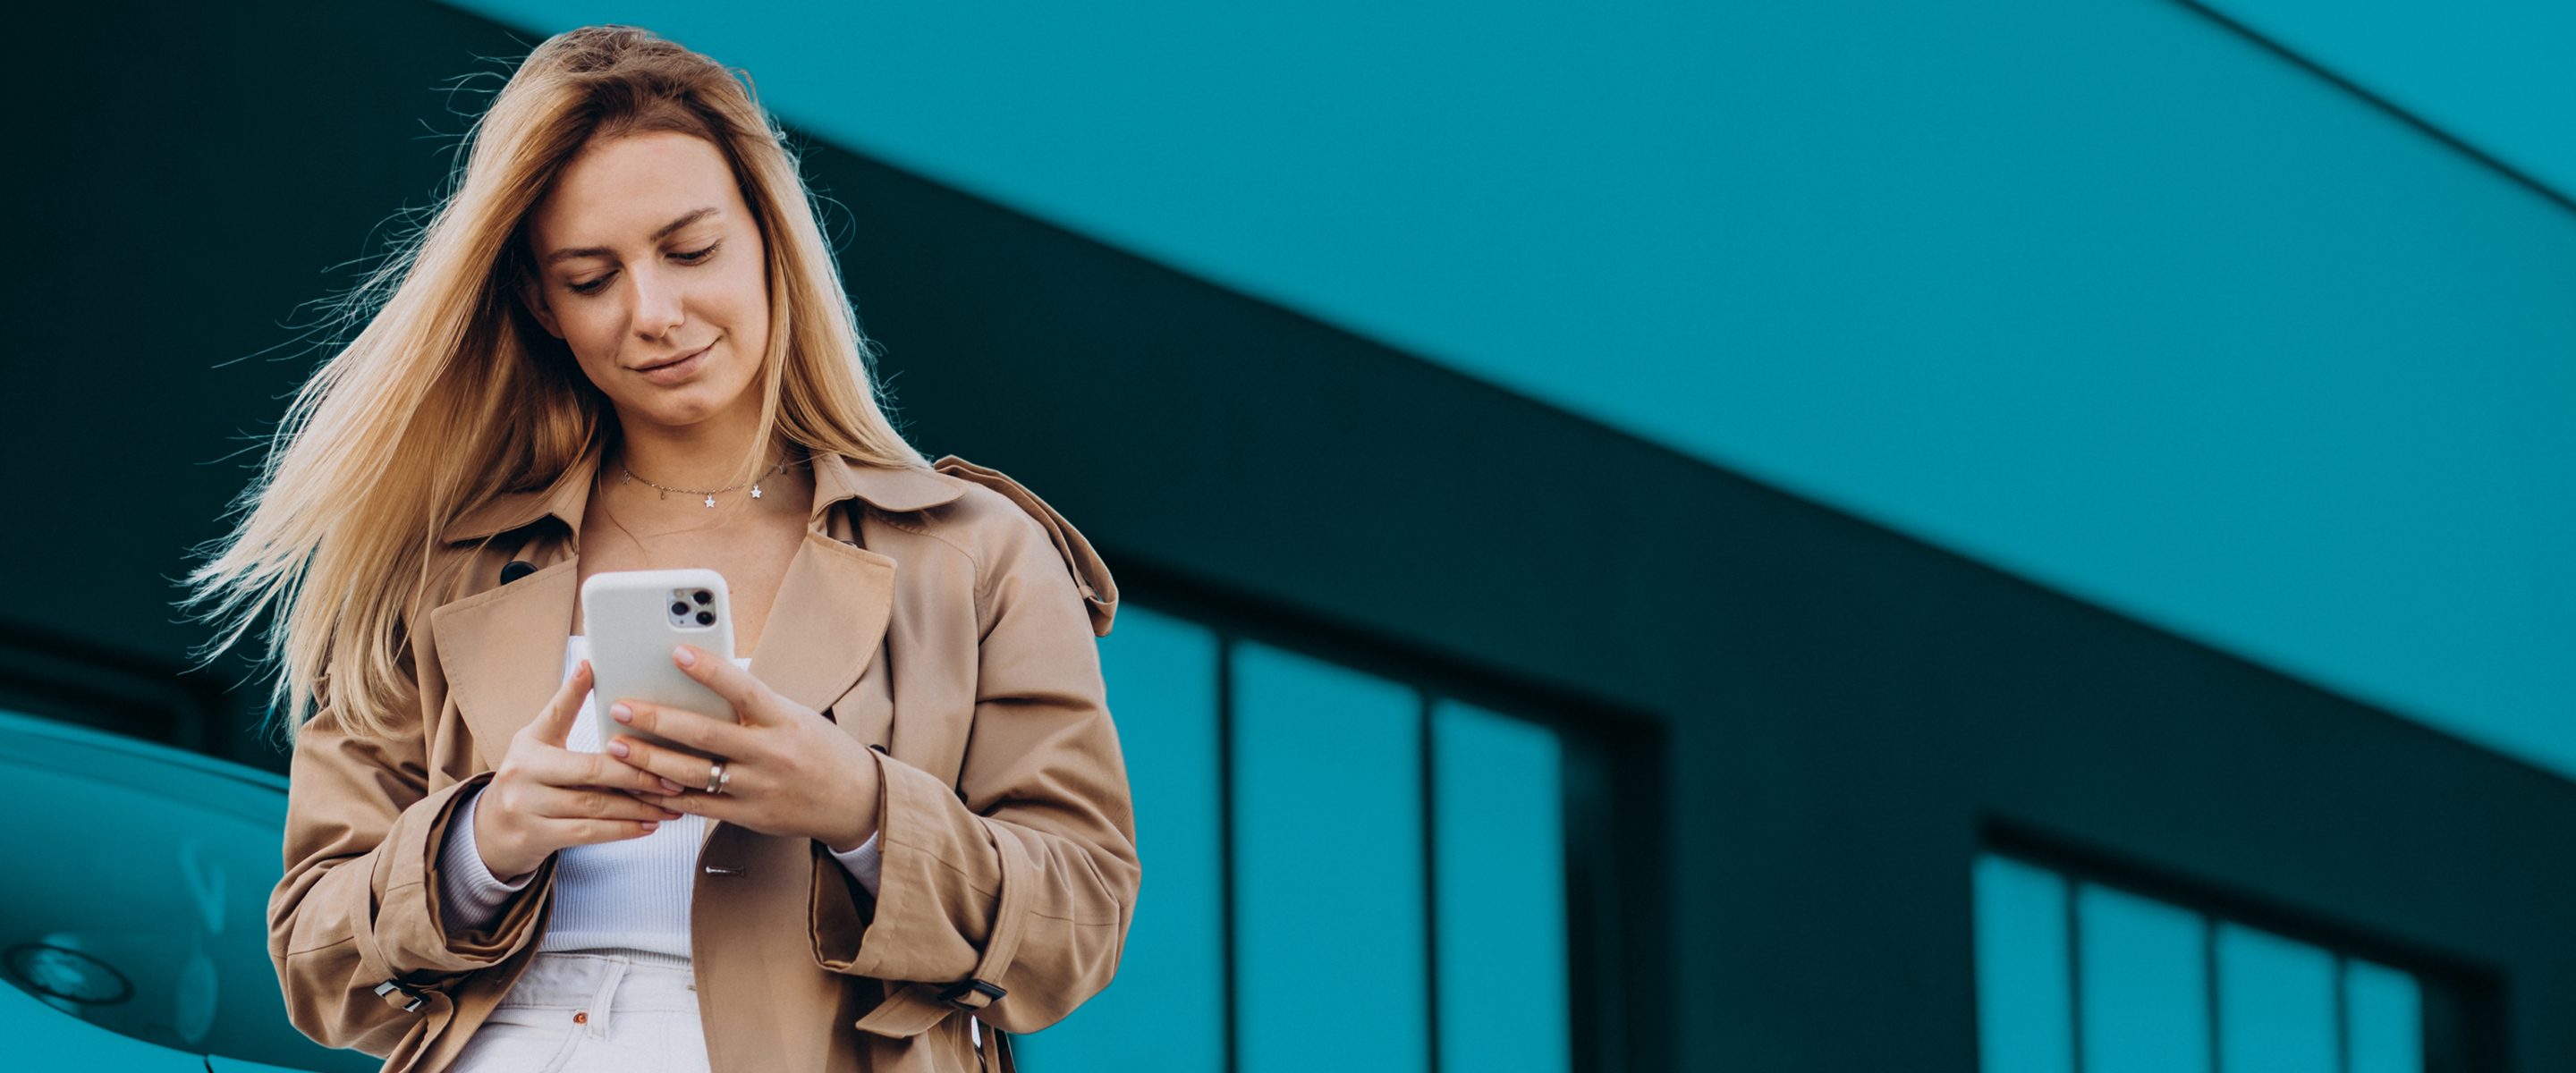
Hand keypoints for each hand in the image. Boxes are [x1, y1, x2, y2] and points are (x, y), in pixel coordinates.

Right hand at [471, 659, 690, 880]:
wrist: (493, 830)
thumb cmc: (528, 776)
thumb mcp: (539, 740)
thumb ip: (565, 709)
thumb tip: (590, 665)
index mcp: (528, 744)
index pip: (561, 717)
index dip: (579, 698)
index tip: (613, 686)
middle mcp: (523, 774)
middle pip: (591, 772)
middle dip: (638, 775)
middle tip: (674, 777)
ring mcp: (526, 808)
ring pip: (594, 807)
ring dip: (638, 807)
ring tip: (671, 804)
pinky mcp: (536, 836)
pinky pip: (588, 833)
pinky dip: (622, 830)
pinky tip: (649, 825)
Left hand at [605, 644, 882, 851]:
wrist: (856, 799)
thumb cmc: (819, 748)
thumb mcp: (795, 716)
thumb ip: (753, 705)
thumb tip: (700, 682)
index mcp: (785, 720)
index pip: (743, 689)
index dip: (709, 670)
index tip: (675, 651)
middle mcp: (772, 754)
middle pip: (706, 735)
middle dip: (657, 720)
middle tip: (620, 707)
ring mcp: (759, 788)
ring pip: (693, 774)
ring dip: (650, 761)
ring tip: (617, 746)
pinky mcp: (750, 816)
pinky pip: (699, 806)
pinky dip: (667, 796)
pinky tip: (641, 784)